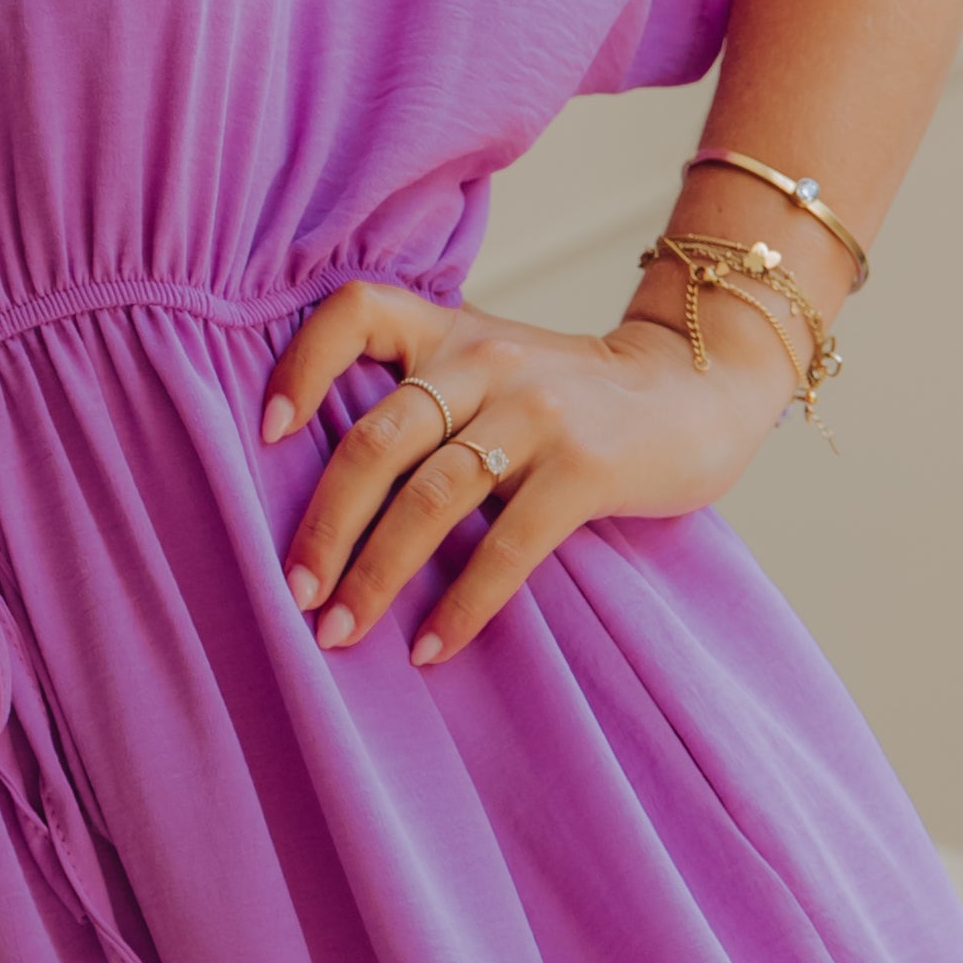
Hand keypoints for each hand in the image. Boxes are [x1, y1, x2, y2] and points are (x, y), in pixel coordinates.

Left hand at [263, 279, 785, 671]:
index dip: (300, 367)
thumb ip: (423, 398)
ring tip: (340, 633)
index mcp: (449, 332)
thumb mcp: (492, 367)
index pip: (355, 312)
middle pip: (376, 441)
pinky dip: (462, 606)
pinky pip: (506, 546)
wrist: (697, 389)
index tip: (264, 435)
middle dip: (324, 526)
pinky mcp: (585, 466)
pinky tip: (431, 649)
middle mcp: (484, 360)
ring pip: (430, 497)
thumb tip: (322, 496)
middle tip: (295, 594)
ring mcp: (537, 411)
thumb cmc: (571, 397)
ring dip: (375, 575)